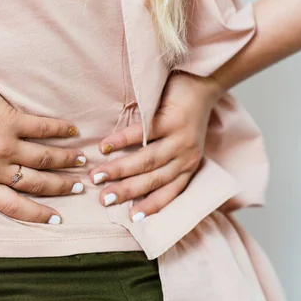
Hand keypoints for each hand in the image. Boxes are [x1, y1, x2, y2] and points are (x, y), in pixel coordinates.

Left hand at [0, 60, 85, 223]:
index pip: (12, 206)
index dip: (36, 214)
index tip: (56, 218)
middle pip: (35, 183)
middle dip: (60, 188)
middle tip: (79, 189)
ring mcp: (4, 143)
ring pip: (43, 157)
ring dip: (65, 161)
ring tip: (82, 164)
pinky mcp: (9, 119)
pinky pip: (41, 128)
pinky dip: (58, 130)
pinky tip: (73, 131)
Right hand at [89, 72, 223, 221]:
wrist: (204, 81)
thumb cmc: (184, 117)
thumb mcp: (181, 146)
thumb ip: (163, 163)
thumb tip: (130, 181)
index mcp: (188, 166)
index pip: (170, 192)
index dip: (151, 206)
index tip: (131, 219)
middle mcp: (186, 156)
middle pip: (153, 180)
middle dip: (126, 191)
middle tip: (103, 199)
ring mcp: (180, 138)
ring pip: (147, 160)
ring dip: (120, 170)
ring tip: (97, 175)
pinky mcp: (171, 118)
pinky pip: (142, 132)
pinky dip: (121, 140)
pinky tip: (104, 146)